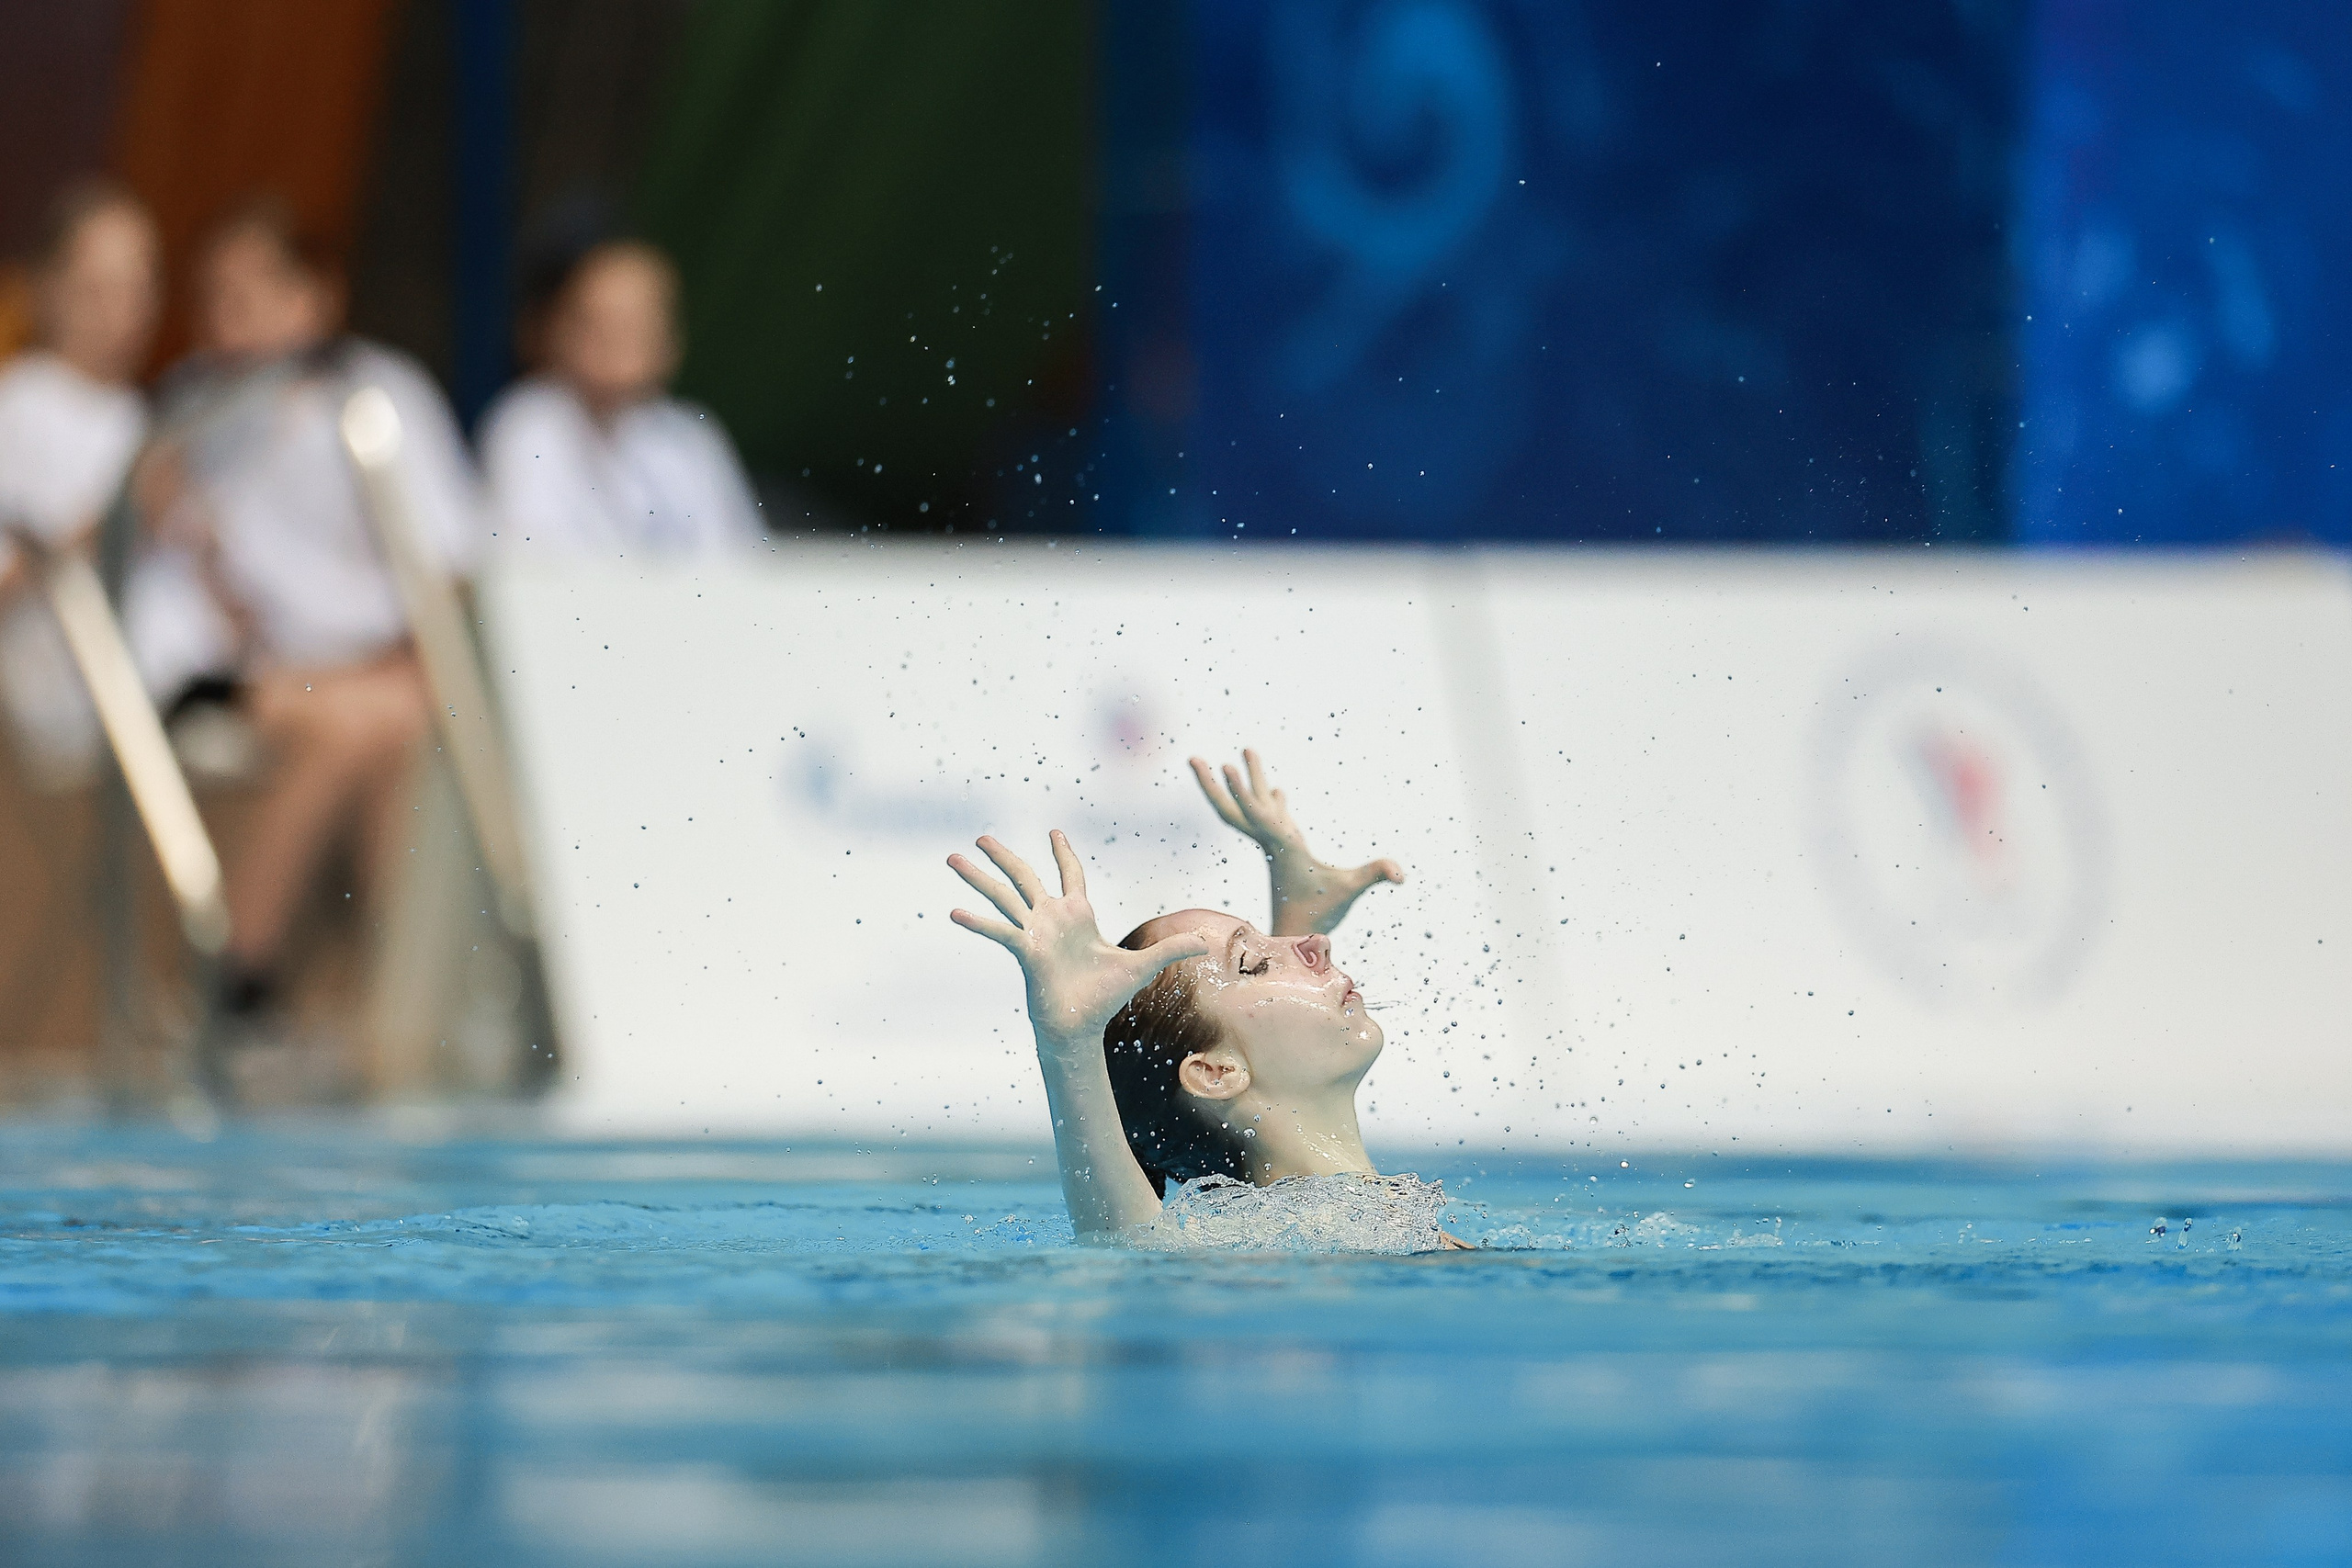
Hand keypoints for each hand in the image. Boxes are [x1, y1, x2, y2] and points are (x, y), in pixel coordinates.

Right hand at [949, 831, 1210, 1053]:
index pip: (1070, 874)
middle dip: (1003, 856)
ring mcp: (1034, 933)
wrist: (1081, 1028)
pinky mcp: (1026, 951)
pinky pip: (1000, 932)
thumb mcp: (1143, 966)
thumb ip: (1171, 949)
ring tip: (951, 857)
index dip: (1063, 853)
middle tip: (980, 838)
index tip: (1053, 831)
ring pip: (1003, 896)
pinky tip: (957, 912)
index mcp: (1078, 915)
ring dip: (978, 878)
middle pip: (1024, 877)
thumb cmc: (1106, 998)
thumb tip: (1206, 940)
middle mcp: (1051, 918)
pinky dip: (979, 923)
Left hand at [1190, 749, 1403, 935]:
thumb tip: (1401, 874)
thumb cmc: (1321, 914)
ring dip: (1249, 778)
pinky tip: (1278, 789)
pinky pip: (1273, 817)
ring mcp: (1276, 844)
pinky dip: (1272, 800)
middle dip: (1213, 784)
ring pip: (1253, 807)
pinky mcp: (1285, 851)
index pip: (1257, 815)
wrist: (1299, 937)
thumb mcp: (1349, 891)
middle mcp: (1271, 841)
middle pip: (1235, 808)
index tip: (1224, 767)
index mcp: (1280, 846)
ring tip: (1245, 749)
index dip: (1242, 791)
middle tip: (1192, 758)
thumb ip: (1374, 875)